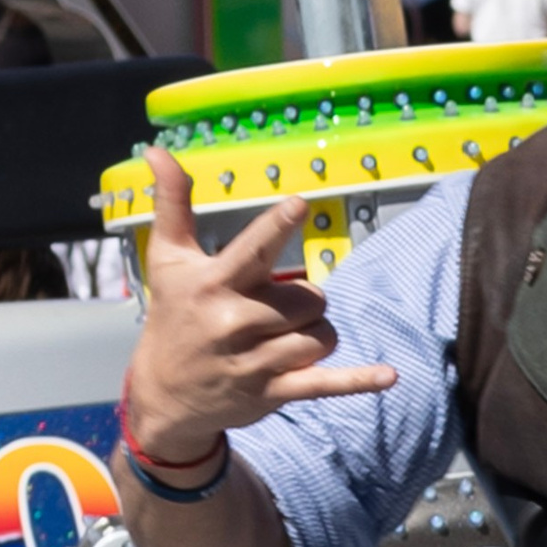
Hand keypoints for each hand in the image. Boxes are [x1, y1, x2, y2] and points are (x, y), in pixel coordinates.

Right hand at [120, 151, 397, 465]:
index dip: (278, 226)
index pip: (252, 249)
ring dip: (313, 333)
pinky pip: (325, 383)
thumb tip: (157, 150)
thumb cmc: (174, 316)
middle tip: (269, 309)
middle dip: (300, 300)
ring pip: (322, 334)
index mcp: (214, 283)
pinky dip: (359, 380)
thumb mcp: (168, 259)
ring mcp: (254, 361)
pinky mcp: (272, 392)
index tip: (299, 204)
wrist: (162, 396)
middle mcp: (233, 321)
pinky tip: (389, 375)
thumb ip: (172, 204)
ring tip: (278, 338)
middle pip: (308, 296)